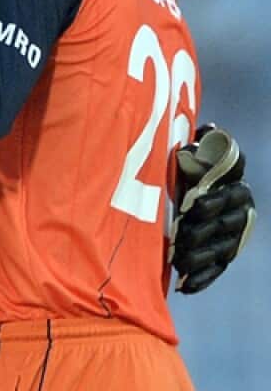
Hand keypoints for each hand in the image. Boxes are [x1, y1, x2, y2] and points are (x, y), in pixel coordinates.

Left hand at [170, 124, 256, 293]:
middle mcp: (239, 207)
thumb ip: (193, 146)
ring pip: (221, 248)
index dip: (214, 199)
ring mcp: (233, 233)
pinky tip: (186, 286)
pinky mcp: (223, 254)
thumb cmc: (179, 171)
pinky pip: (216, 269)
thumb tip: (210, 129)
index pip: (230, 196)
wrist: (177, 195)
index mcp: (230, 181)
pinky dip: (202, 279)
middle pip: (226, 223)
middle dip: (203, 230)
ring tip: (180, 260)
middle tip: (181, 236)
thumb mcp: (181, 158)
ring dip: (200, 256)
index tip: (193, 205)